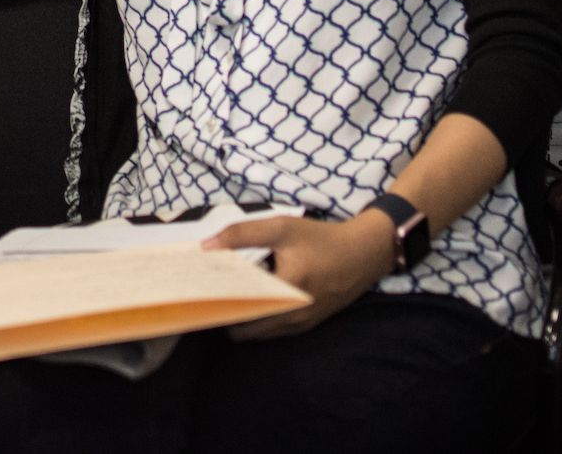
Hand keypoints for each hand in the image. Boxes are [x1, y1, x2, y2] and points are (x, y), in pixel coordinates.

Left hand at [202, 211, 395, 340]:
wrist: (364, 254)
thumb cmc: (322, 239)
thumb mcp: (281, 227)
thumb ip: (242, 234)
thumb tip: (206, 247)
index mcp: (285, 293)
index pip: (237, 310)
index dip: (215, 302)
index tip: (197, 290)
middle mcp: (292, 318)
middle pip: (242, 329)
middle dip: (224, 312)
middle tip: (209, 291)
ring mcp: (299, 326)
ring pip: (256, 333)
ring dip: (240, 317)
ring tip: (227, 291)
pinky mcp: (305, 325)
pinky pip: (271, 330)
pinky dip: (257, 317)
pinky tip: (250, 294)